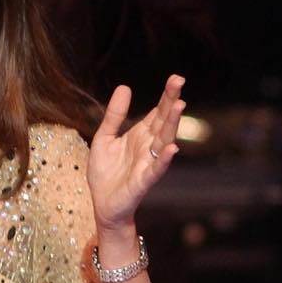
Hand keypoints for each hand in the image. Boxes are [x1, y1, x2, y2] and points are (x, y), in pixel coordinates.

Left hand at [87, 75, 184, 231]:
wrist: (102, 203)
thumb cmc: (105, 172)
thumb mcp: (104, 138)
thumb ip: (114, 115)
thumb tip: (124, 87)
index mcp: (140, 135)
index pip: (157, 112)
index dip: (166, 96)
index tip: (176, 78)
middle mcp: (148, 146)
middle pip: (163, 121)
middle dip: (171, 102)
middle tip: (179, 81)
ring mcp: (148, 163)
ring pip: (164, 141)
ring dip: (172, 124)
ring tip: (179, 105)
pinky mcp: (143, 181)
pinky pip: (157, 169)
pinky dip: (165, 159)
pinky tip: (172, 148)